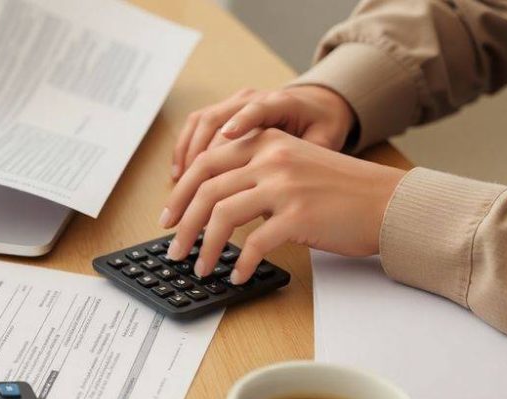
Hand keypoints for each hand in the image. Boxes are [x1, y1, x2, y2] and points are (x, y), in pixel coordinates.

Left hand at [159, 129, 405, 283]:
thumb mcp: (293, 164)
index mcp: (265, 142)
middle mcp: (271, 158)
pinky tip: (237, 276)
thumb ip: (255, 173)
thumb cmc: (339, 191)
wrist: (386, 202)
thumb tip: (212, 204)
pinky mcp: (298, 216)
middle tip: (174, 250)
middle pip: (206, 189)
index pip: (205, 162)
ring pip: (222, 215)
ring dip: (204, 248)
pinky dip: (240, 264)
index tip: (168, 218)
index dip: (180, 194)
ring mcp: (284, 185)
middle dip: (182, 224)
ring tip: (200, 268)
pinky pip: (254, 244)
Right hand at [172, 85, 355, 179]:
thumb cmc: (320, 125)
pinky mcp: (222, 111)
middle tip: (192, 190)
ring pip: (201, 124)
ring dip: (187, 157)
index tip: (229, 136)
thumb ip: (310, 161)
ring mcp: (233, 102)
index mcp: (281, 102)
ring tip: (181, 188)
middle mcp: (252, 98)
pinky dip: (184, 149)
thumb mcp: (326, 141)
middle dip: (201, 156)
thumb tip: (289, 192)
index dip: (242, 121)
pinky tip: (179, 174)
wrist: (314, 104)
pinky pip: (195, 126)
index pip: (258, 109)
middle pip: (217, 120)